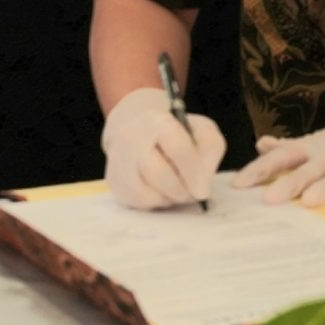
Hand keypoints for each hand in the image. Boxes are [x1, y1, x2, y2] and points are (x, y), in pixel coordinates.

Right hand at [102, 87, 226, 209]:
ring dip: (169, 198)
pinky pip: (138, 203)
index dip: (193, 172)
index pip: (177, 147)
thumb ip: (210, 149)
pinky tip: (163, 191)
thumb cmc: (178, 132)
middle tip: (192, 193)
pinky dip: (156, 202)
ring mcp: (119, 161)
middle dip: (181, 190)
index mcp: (158, 121)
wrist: (139, 129)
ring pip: (146, 193)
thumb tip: (201, 188)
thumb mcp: (201, 129)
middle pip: (159, 174)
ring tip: (178, 189)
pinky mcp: (114, 181)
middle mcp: (132, 139)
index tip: (203, 189)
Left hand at [234, 80, 324, 207]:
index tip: (238, 185)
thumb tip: (262, 146)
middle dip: (289, 183)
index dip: (261, 169)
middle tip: (269, 199)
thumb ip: (293, 146)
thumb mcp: (323, 139)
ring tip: (310, 201)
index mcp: (316, 148)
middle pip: (308, 169)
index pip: (283, 157)